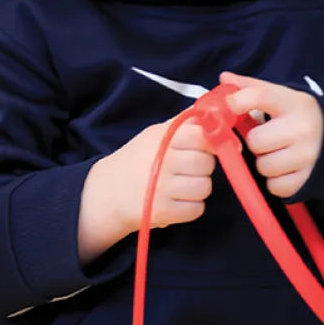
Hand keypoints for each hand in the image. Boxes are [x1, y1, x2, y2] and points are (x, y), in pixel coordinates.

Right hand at [78, 117, 215, 260]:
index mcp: (161, 139)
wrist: (109, 191)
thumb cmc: (138, 159)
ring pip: (205, 187)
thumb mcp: (155, 134)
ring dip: (198, 186)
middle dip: (203, 165)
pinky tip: (177, 199)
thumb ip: (183, 123)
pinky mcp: (164, 212)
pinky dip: (191, 206)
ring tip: (182, 184)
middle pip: (206, 163)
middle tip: (189, 166)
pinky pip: (197, 209)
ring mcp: (162, 189)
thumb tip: (214, 112)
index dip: (210, 141)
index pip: (199, 136)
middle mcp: (162, 162)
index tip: (207, 145)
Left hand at [221, 72, 323, 198]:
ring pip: (263, 166)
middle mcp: (303, 128)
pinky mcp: (308, 181)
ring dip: (264, 163)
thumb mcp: (281, 97)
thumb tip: (224, 78)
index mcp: (293, 102)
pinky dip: (275, 181)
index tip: (229, 107)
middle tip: (265, 138)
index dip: (236, 101)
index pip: (259, 96)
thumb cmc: (299, 116)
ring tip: (276, 153)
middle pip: (256, 141)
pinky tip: (284, 169)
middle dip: (255, 142)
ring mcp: (308, 156)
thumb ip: (252, 88)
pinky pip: (275, 186)